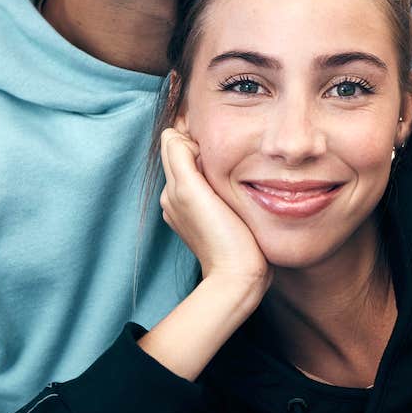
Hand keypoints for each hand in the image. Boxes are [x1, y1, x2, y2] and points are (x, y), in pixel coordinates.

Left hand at [160, 128, 269, 292]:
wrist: (238, 277)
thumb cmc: (222, 235)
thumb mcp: (193, 190)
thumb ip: (180, 158)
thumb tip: (177, 135)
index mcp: (173, 187)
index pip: (173, 140)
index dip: (192, 135)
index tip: (213, 144)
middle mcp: (176, 197)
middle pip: (181, 152)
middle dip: (198, 146)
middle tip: (223, 155)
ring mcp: (190, 210)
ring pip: (195, 169)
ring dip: (208, 163)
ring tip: (229, 171)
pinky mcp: (206, 220)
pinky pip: (205, 188)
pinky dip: (214, 181)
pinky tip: (230, 190)